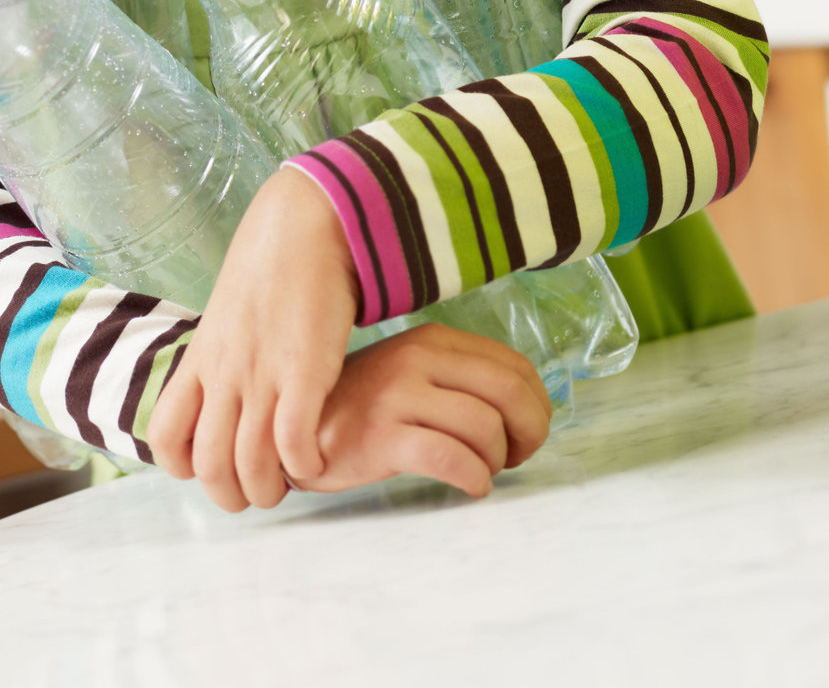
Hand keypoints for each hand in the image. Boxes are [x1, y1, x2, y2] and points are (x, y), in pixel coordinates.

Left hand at [149, 165, 357, 511]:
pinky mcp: (304, 373)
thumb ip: (225, 352)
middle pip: (207, 464)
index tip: (210, 469)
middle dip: (228, 495)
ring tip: (286, 487)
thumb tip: (231, 381)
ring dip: (267, 490)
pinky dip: (303, 466)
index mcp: (201, 359)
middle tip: (254, 496)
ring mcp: (262, 375)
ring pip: (249, 464)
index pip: (165, 436)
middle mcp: (224, 374)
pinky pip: (293, 444)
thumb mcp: (231, 312)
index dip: (183, 467)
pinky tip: (315, 462)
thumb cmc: (276, 265)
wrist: (307, 224)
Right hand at [293, 323, 552, 498]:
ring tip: (483, 471)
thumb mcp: (412, 375)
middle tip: (519, 457)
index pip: (513, 365)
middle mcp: (419, 359)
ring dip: (496, 460)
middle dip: (529, 431)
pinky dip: (474, 478)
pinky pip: (450, 458)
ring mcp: (399, 395)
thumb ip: (459, 380)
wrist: (291, 431)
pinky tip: (471, 487)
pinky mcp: (382, 435)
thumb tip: (525, 409)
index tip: (529, 433)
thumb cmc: (363, 409)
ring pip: (484, 427)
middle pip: (509, 391)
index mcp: (433, 341)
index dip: (536, 404)